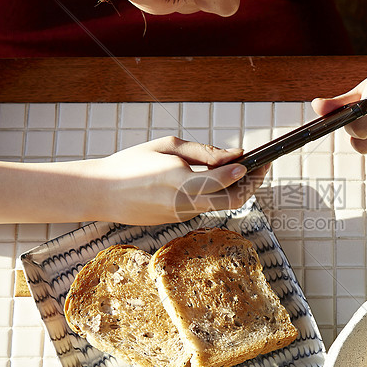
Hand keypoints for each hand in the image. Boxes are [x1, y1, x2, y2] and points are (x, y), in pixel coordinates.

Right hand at [86, 136, 268, 224]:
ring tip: (249, 169)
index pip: (222, 180)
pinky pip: (207, 206)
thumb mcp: (167, 146)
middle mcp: (183, 203)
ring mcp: (182, 215)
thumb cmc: (133, 163)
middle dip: (253, 184)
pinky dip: (220, 193)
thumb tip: (235, 156)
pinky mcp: (179, 221)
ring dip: (240, 189)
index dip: (244, 170)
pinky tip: (223, 178)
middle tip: (264, 166)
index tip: (257, 158)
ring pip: (222, 206)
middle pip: (232, 201)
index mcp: (177, 180)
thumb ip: (203, 152)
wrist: (102, 193)